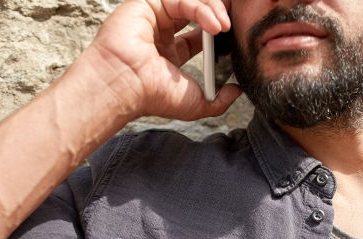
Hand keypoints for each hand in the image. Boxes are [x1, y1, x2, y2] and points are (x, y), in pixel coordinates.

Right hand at [82, 0, 241, 120]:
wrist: (126, 86)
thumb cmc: (151, 96)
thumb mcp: (196, 103)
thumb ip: (218, 100)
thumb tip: (236, 91)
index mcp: (169, 52)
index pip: (200, 33)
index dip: (218, 29)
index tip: (235, 34)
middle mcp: (161, 32)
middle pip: (197, 11)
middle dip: (218, 11)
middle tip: (234, 19)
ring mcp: (153, 17)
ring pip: (191, 2)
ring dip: (212, 10)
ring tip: (225, 26)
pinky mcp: (147, 4)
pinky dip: (201, 9)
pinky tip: (214, 25)